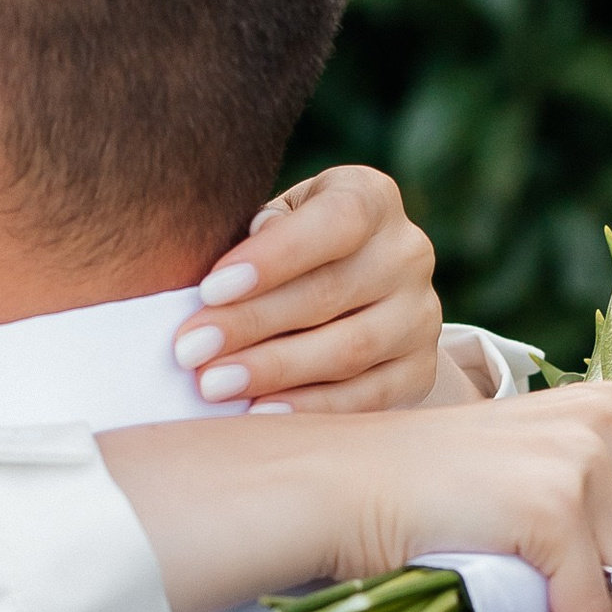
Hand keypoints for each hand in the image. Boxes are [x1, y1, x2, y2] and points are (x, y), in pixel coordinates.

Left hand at [174, 166, 440, 411]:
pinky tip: (260, 413)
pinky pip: (368, 396)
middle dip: (251, 324)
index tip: (209, 290)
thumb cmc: (287, 251)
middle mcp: (407, 252)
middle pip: (330, 292)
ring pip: (349, 348)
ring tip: (213, 384)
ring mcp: (420, 315)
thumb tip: (227, 276)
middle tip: (190, 350)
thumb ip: (257, 238)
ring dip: (274, 369)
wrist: (348, 296)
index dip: (273, 257)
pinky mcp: (421, 369)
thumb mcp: (272, 224)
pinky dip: (312, 407)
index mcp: (370, 199)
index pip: (334, 221)